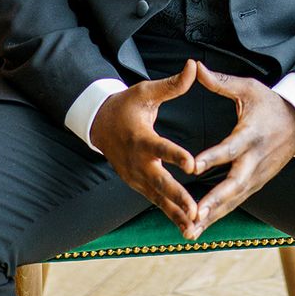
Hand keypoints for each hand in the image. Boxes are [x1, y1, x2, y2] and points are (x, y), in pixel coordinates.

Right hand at [90, 59, 200, 236]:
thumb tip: (192, 66)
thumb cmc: (126, 106)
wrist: (100, 125)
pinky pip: (156, 202)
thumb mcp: (145, 92)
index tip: (192, 165)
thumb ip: (171, 85)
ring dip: (175, 213)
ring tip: (194, 228)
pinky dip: (171, 215)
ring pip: (158, 198)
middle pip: (160, 182)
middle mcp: (138, 162)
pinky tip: (189, 229)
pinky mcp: (138, 185)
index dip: (175, 156)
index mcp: (142, 138)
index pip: (160, 148)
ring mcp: (136, 177)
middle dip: (177, 198)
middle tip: (195, 211)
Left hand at [188, 60, 294, 238]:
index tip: (193, 167)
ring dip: (212, 216)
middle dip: (213, 202)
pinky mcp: (256, 184)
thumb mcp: (248, 88)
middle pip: (233, 184)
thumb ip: (221, 82)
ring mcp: (257, 176)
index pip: (230, 148)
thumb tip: (195, 66)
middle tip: (193, 215)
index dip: (212, 157)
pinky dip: (217, 215)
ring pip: (232, 200)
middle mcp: (255, 160)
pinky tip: (198, 228)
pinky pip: (235, 202)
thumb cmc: (270, 103)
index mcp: (251, 134)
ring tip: (188, 231)